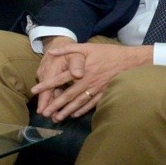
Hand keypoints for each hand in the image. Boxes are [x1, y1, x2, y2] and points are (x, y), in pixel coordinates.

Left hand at [32, 42, 152, 122]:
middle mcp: (87, 82)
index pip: (60, 79)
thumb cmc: (108, 53)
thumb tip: (52, 52)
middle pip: (68, 95)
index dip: (47, 85)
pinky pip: (90, 105)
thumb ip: (69, 49)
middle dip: (55, 104)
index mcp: (82, 70)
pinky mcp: (103, 94)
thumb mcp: (88, 47)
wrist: (130, 61)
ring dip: (66, 111)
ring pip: (78, 103)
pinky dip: (82, 111)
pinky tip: (74, 115)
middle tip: (44, 112)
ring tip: (56, 118)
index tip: (35, 90)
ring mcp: (96, 90)